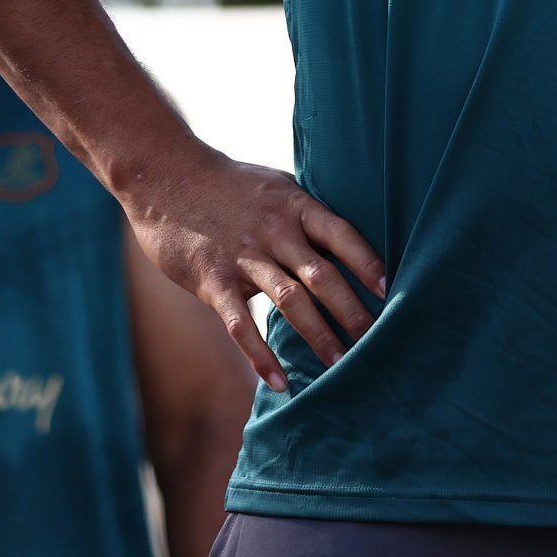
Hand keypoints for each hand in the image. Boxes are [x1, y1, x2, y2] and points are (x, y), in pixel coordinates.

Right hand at [132, 150, 387, 391]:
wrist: (165, 175)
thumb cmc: (229, 184)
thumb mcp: (275, 187)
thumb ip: (306, 214)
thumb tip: (346, 243)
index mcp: (295, 206)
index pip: (341, 235)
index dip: (368, 263)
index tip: (392, 292)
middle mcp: (275, 230)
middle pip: (322, 275)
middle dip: (352, 312)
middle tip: (378, 344)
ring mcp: (244, 256)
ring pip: (290, 301)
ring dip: (319, 336)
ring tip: (341, 367)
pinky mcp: (212, 279)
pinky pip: (240, 323)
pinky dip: (261, 355)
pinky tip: (279, 381)